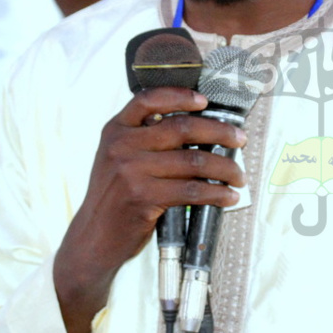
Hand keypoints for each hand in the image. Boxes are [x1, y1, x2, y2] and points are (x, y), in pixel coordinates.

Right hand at [53, 86, 246, 332]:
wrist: (93, 237)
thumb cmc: (113, 195)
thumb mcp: (117, 157)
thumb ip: (144, 138)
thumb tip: (196, 128)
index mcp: (116, 129)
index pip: (149, 99)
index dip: (180, 96)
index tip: (205, 101)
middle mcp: (122, 145)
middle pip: (182, 128)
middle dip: (220, 132)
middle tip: (240, 140)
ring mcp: (132, 171)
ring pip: (194, 160)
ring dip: (225, 168)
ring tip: (239, 176)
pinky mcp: (144, 197)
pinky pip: (192, 190)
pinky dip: (217, 193)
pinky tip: (228, 196)